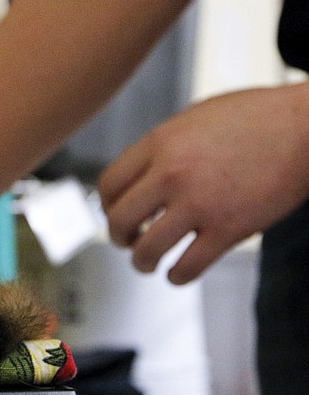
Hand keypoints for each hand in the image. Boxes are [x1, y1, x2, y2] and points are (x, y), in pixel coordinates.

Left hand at [98, 83, 308, 283]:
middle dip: (118, 237)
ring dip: (142, 263)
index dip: (106, 206)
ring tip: (147, 263)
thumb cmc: (254, 118)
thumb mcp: (193, 119)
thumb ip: (162, 147)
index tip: (116, 213)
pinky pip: (187, 267)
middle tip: (127, 242)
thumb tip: (137, 177)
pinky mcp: (230, 228)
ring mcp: (200, 202)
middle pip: (119, 219)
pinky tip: (177, 272)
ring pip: (147, 250)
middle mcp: (172, 173)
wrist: (308, 126)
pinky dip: (176, 276)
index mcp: (159, 143)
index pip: (108, 185)